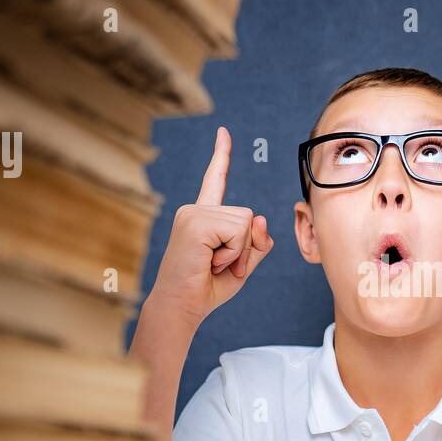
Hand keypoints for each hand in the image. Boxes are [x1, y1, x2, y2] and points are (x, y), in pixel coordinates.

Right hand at [147, 126, 273, 326]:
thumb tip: (259, 218)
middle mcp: (195, 209)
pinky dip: (233, 253)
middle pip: (247, 215)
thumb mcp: (242, 263)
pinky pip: (237, 231)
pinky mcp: (195, 222)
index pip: (215, 180)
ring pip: (244, 223)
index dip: (221, 156)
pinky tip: (210, 262)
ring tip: (214, 264)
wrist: (182, 308)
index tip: (223, 132)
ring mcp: (192, 214)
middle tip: (220, 265)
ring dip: (238, 252)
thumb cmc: (207, 288)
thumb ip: (256, 242)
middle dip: (244, 247)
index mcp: (203, 216)